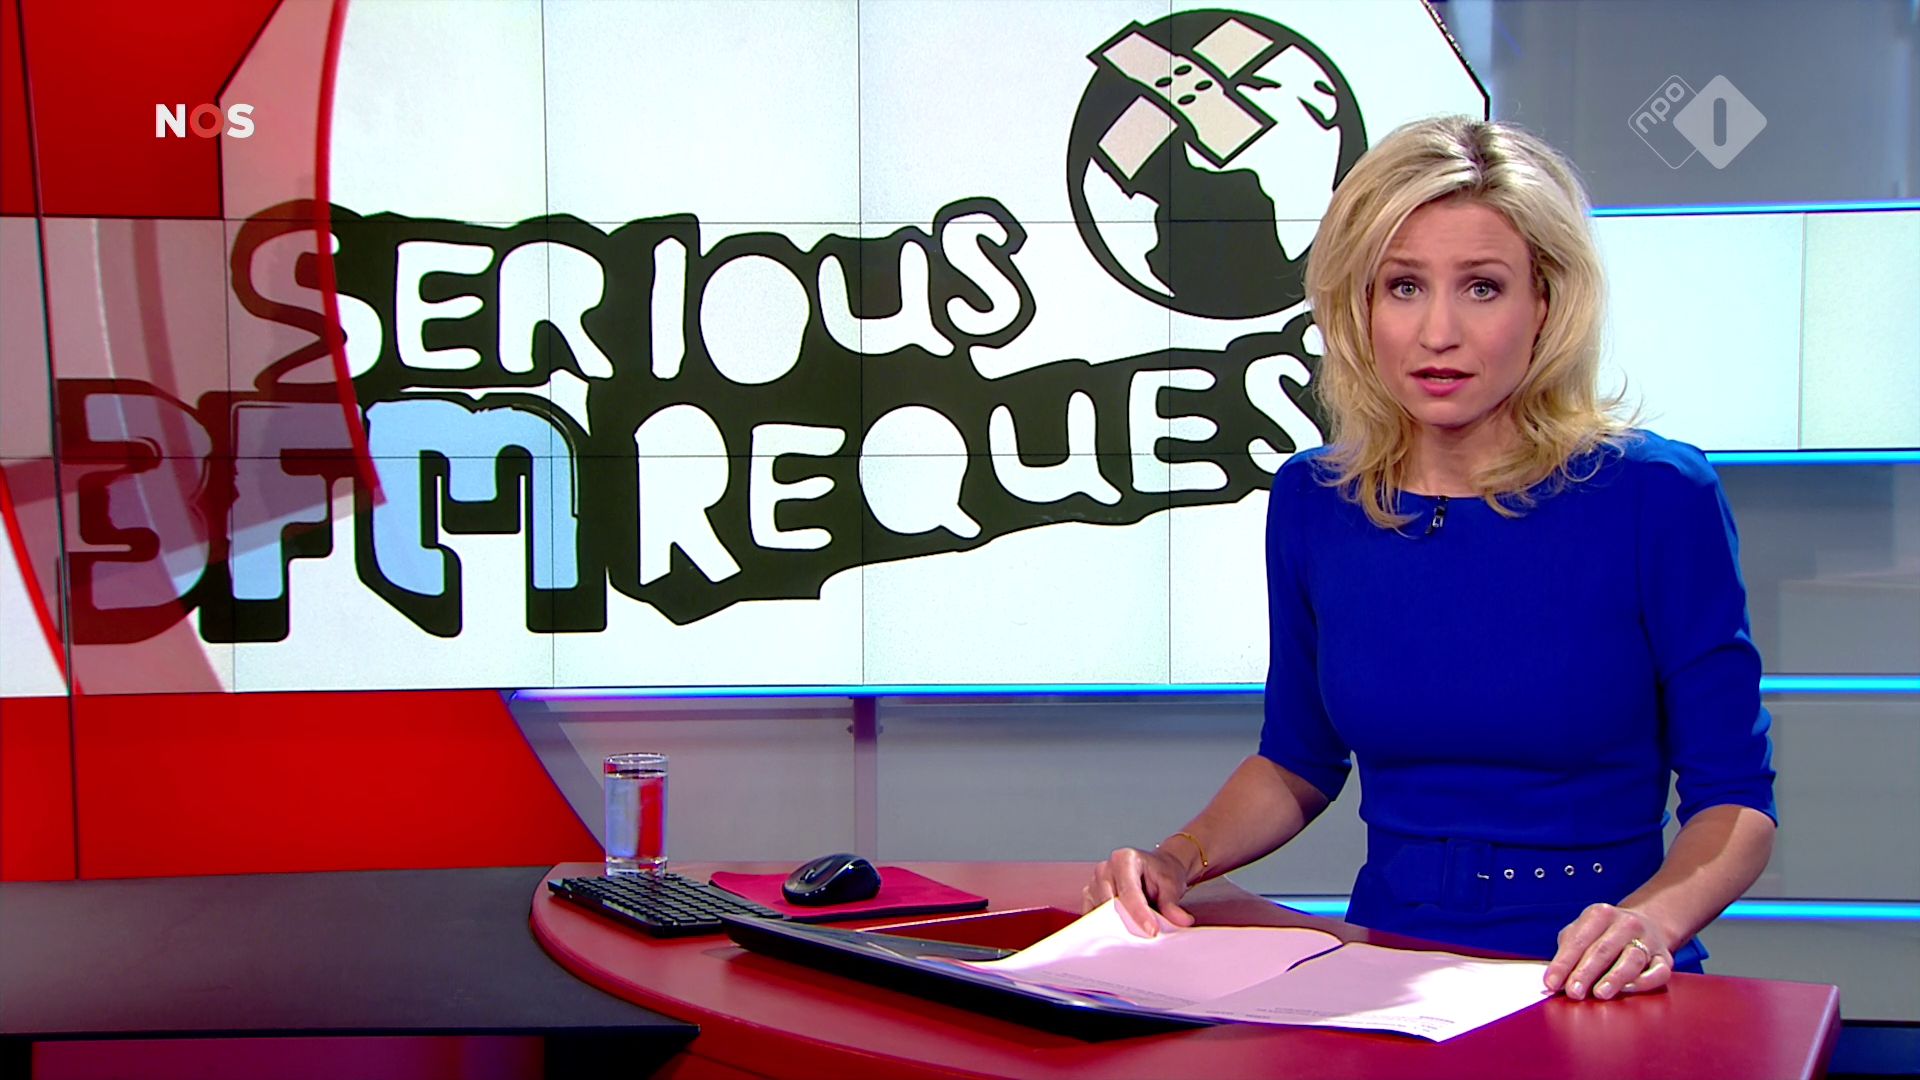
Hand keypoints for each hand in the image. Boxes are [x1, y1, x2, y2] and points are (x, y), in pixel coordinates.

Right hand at [1082, 847, 1195, 937]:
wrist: (1156, 870)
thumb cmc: (1161, 874)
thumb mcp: (1172, 886)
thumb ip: (1173, 904)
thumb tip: (1181, 921)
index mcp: (1124, 858)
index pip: (1129, 891)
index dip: (1140, 913)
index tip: (1152, 931)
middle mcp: (1105, 868)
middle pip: (1110, 901)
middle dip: (1126, 922)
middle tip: (1144, 938)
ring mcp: (1094, 883)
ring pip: (1099, 911)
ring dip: (1115, 926)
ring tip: (1134, 937)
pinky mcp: (1090, 897)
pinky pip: (1093, 916)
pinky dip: (1104, 928)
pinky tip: (1119, 936)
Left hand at [1545, 903, 1674, 1000]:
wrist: (1646, 924)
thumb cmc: (1603, 935)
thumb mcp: (1582, 932)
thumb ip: (1567, 953)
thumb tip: (1553, 980)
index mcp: (1600, 914)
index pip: (1578, 940)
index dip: (1563, 963)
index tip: (1550, 983)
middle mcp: (1626, 924)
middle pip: (1603, 950)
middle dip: (1585, 972)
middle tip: (1573, 992)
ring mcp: (1648, 940)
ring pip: (1632, 959)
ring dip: (1614, 977)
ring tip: (1600, 993)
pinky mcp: (1665, 958)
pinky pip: (1658, 972)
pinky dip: (1644, 981)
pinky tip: (1629, 989)